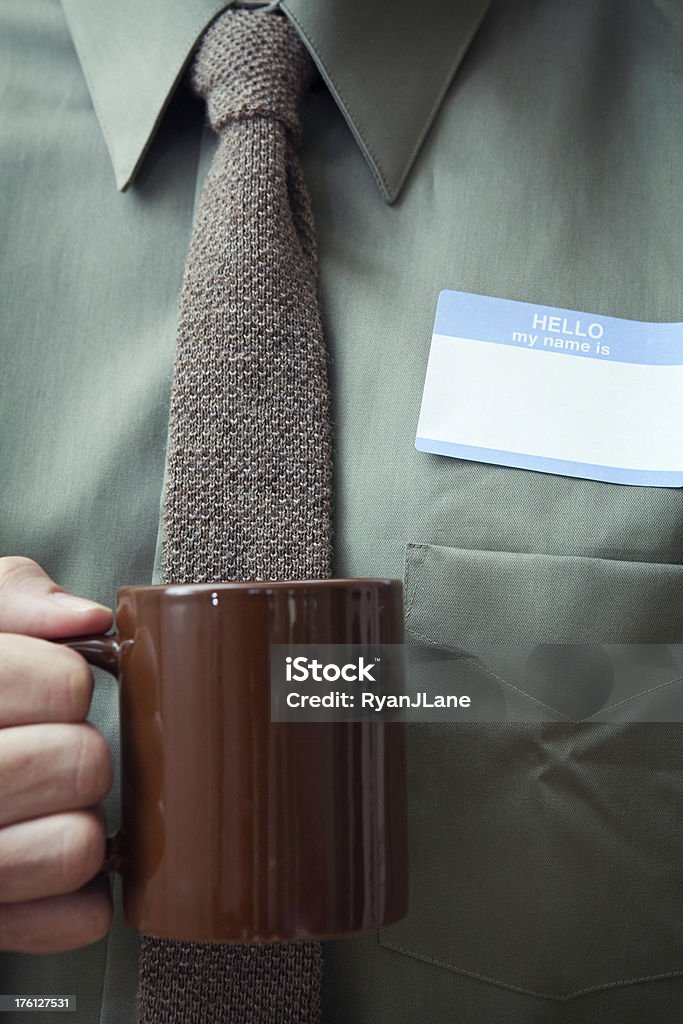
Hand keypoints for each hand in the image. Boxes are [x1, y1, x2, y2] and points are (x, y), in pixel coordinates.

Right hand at [0, 557, 113, 952]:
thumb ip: (14, 598)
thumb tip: (87, 618)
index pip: (63, 686)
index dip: (63, 681)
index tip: (42, 687)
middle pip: (83, 764)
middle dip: (76, 748)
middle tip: (42, 746)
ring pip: (81, 846)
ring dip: (77, 821)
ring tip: (38, 806)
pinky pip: (80, 917)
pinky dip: (75, 895)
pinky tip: (37, 854)